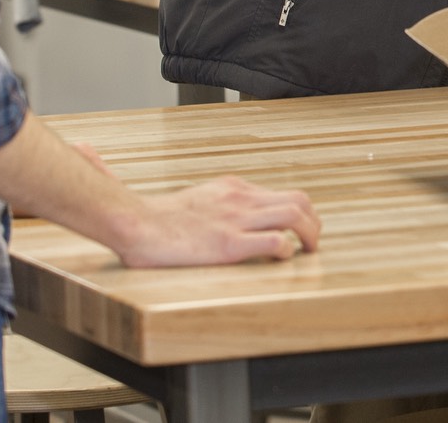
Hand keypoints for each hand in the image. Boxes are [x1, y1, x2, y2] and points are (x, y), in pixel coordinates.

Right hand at [112, 175, 320, 267]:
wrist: (134, 223)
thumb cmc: (157, 218)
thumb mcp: (197, 198)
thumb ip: (221, 203)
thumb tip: (191, 197)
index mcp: (233, 188)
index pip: (282, 194)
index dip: (299, 213)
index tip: (301, 229)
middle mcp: (240, 199)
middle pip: (298, 200)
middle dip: (313, 222)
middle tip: (312, 242)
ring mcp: (236, 219)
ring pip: (294, 215)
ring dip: (310, 234)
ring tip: (309, 251)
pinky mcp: (229, 243)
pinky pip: (273, 241)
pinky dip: (286, 250)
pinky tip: (282, 259)